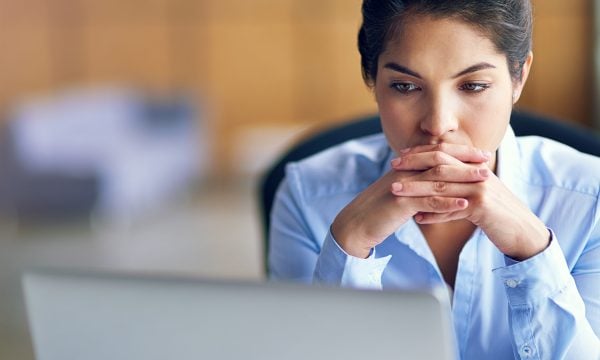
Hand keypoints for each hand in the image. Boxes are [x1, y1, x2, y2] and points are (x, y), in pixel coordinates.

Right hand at [331, 144, 489, 257]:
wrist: (356, 224)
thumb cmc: (379, 210)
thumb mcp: (399, 192)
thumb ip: (417, 184)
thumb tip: (436, 182)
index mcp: (405, 167)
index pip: (436, 153)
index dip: (459, 152)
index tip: (480, 154)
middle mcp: (404, 171)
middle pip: (440, 160)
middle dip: (466, 160)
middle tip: (488, 162)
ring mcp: (402, 186)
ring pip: (438, 178)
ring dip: (463, 178)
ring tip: (485, 181)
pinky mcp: (400, 203)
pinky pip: (428, 201)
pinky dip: (448, 203)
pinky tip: (465, 205)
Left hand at [391, 144, 549, 260]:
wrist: (524, 232)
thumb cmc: (497, 215)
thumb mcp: (477, 197)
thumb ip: (457, 189)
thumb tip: (431, 192)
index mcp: (475, 168)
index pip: (444, 154)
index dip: (421, 153)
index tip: (400, 157)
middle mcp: (478, 174)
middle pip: (440, 164)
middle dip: (414, 164)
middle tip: (392, 167)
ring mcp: (481, 189)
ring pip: (442, 186)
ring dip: (416, 189)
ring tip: (396, 191)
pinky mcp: (482, 207)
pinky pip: (452, 209)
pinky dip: (434, 214)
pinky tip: (418, 218)